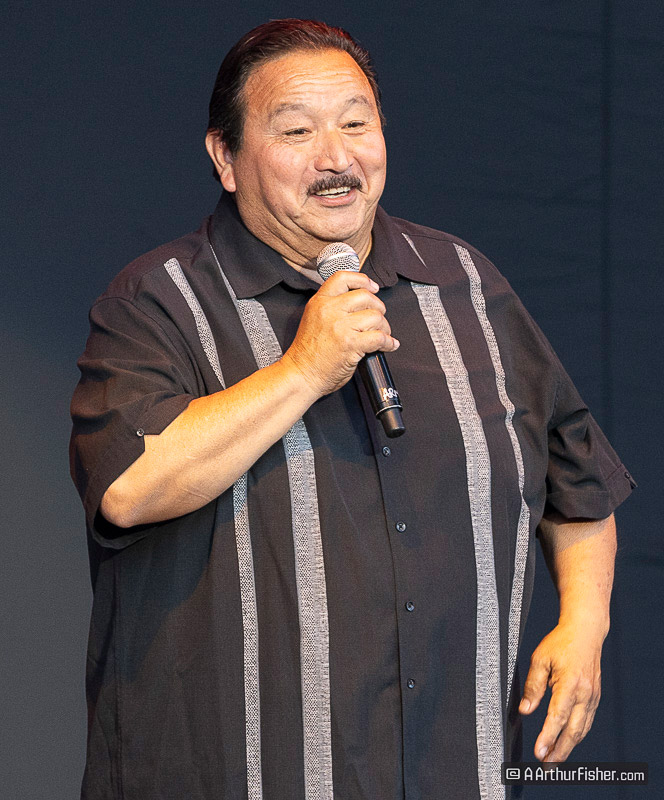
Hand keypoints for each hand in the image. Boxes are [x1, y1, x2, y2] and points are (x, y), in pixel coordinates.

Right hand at [282, 270, 399, 396]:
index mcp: (319, 302)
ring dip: (384, 327)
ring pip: (375, 316)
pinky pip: (379, 337)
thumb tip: (359, 305)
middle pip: (365, 296)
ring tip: (381, 335)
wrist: (300, 374)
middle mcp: (330, 310)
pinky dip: (388, 342)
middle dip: (378, 308)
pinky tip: (388, 345)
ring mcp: (340, 326)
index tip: (372, 287)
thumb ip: (332, 308)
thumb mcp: (313, 319)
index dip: (363, 280)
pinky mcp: (351, 343)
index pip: (344, 277)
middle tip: (378, 319)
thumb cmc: (307, 354)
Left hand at [519, 621, 603, 761]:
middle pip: (573, 731)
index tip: (539, 752)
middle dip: (560, 751)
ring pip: (581, 730)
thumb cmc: (562, 643)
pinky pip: (586, 722)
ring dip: (568, 747)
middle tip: (546, 766)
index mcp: (570, 684)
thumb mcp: (540, 659)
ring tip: (554, 760)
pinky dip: (576, 735)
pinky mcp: (595, 698)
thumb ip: (532, 686)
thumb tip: (525, 710)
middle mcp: (585, 694)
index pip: (557, 717)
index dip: (548, 737)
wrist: (585, 632)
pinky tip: (567, 742)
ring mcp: (592, 697)